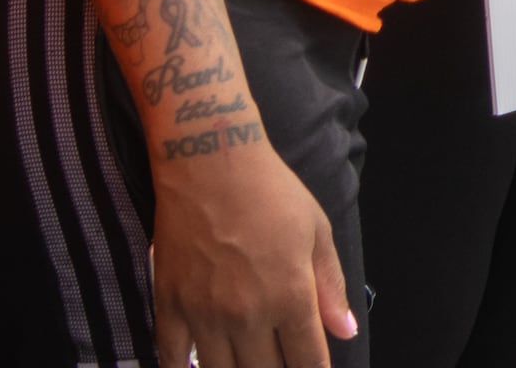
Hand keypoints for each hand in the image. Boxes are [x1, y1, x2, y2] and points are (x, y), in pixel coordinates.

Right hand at [150, 132, 352, 367]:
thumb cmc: (274, 195)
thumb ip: (331, 288)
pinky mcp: (169, 307)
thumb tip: (346, 331)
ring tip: (247, 365)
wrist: (212, 167)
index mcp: (290, 298)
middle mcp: (247, 316)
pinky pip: (170, 358)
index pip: (307, 360)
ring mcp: (203, 315)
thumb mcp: (318, 234)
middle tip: (281, 364)